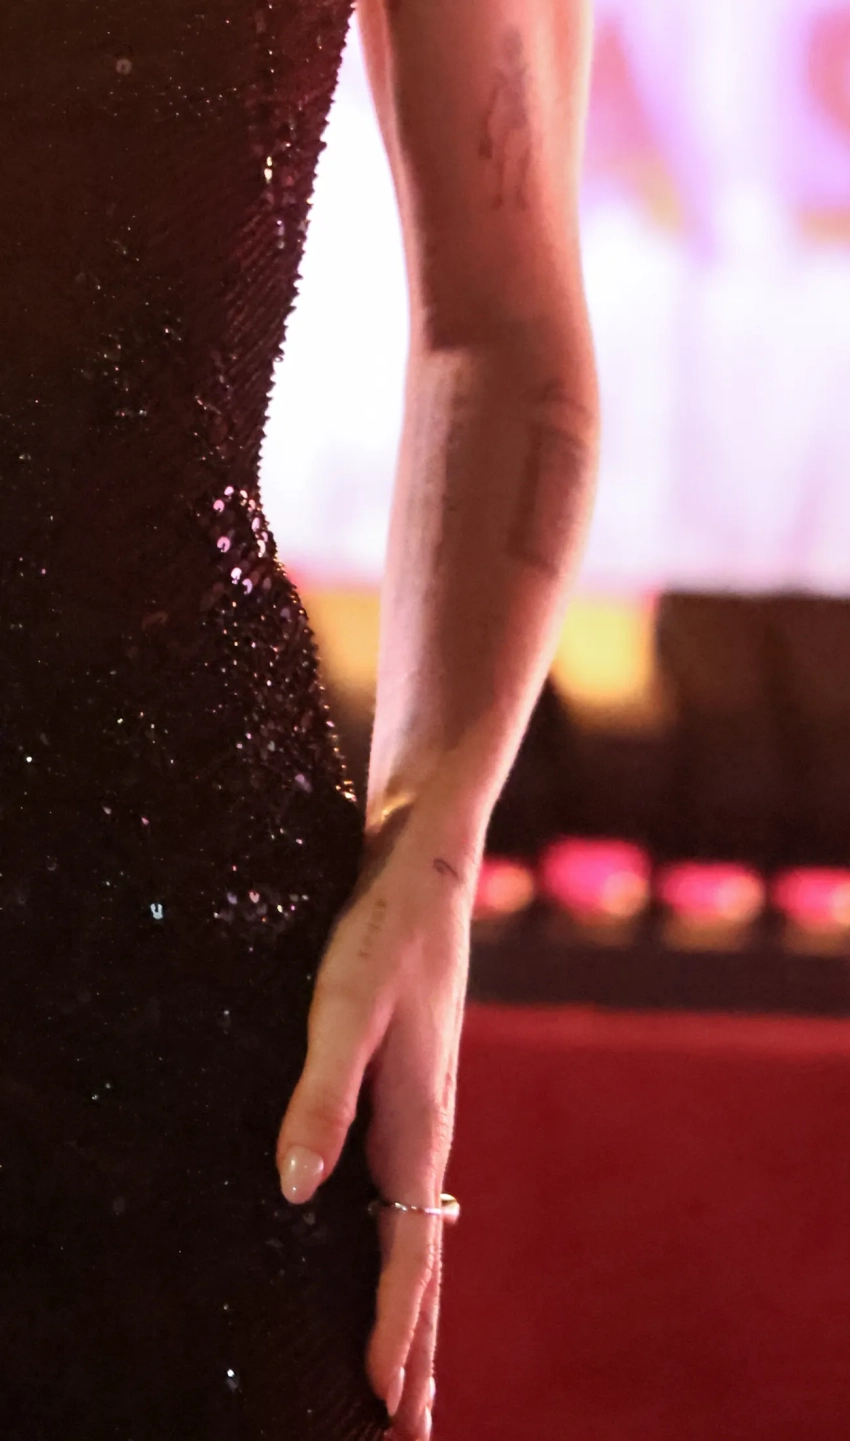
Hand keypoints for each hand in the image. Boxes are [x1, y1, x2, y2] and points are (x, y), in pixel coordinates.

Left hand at [275, 800, 476, 1440]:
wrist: (425, 866)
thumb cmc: (383, 932)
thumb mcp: (343, 1007)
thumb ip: (321, 1096)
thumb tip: (294, 1191)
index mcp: (417, 1127)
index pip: (409, 1256)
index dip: (394, 1334)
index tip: (384, 1409)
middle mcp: (426, 1134)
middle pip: (425, 1267)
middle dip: (419, 1354)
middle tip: (412, 1435)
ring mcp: (421, 1118)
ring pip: (420, 1239)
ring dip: (415, 1314)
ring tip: (406, 1378)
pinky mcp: (407, 1097)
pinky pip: (409, 1203)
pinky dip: (406, 1257)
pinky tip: (391, 1259)